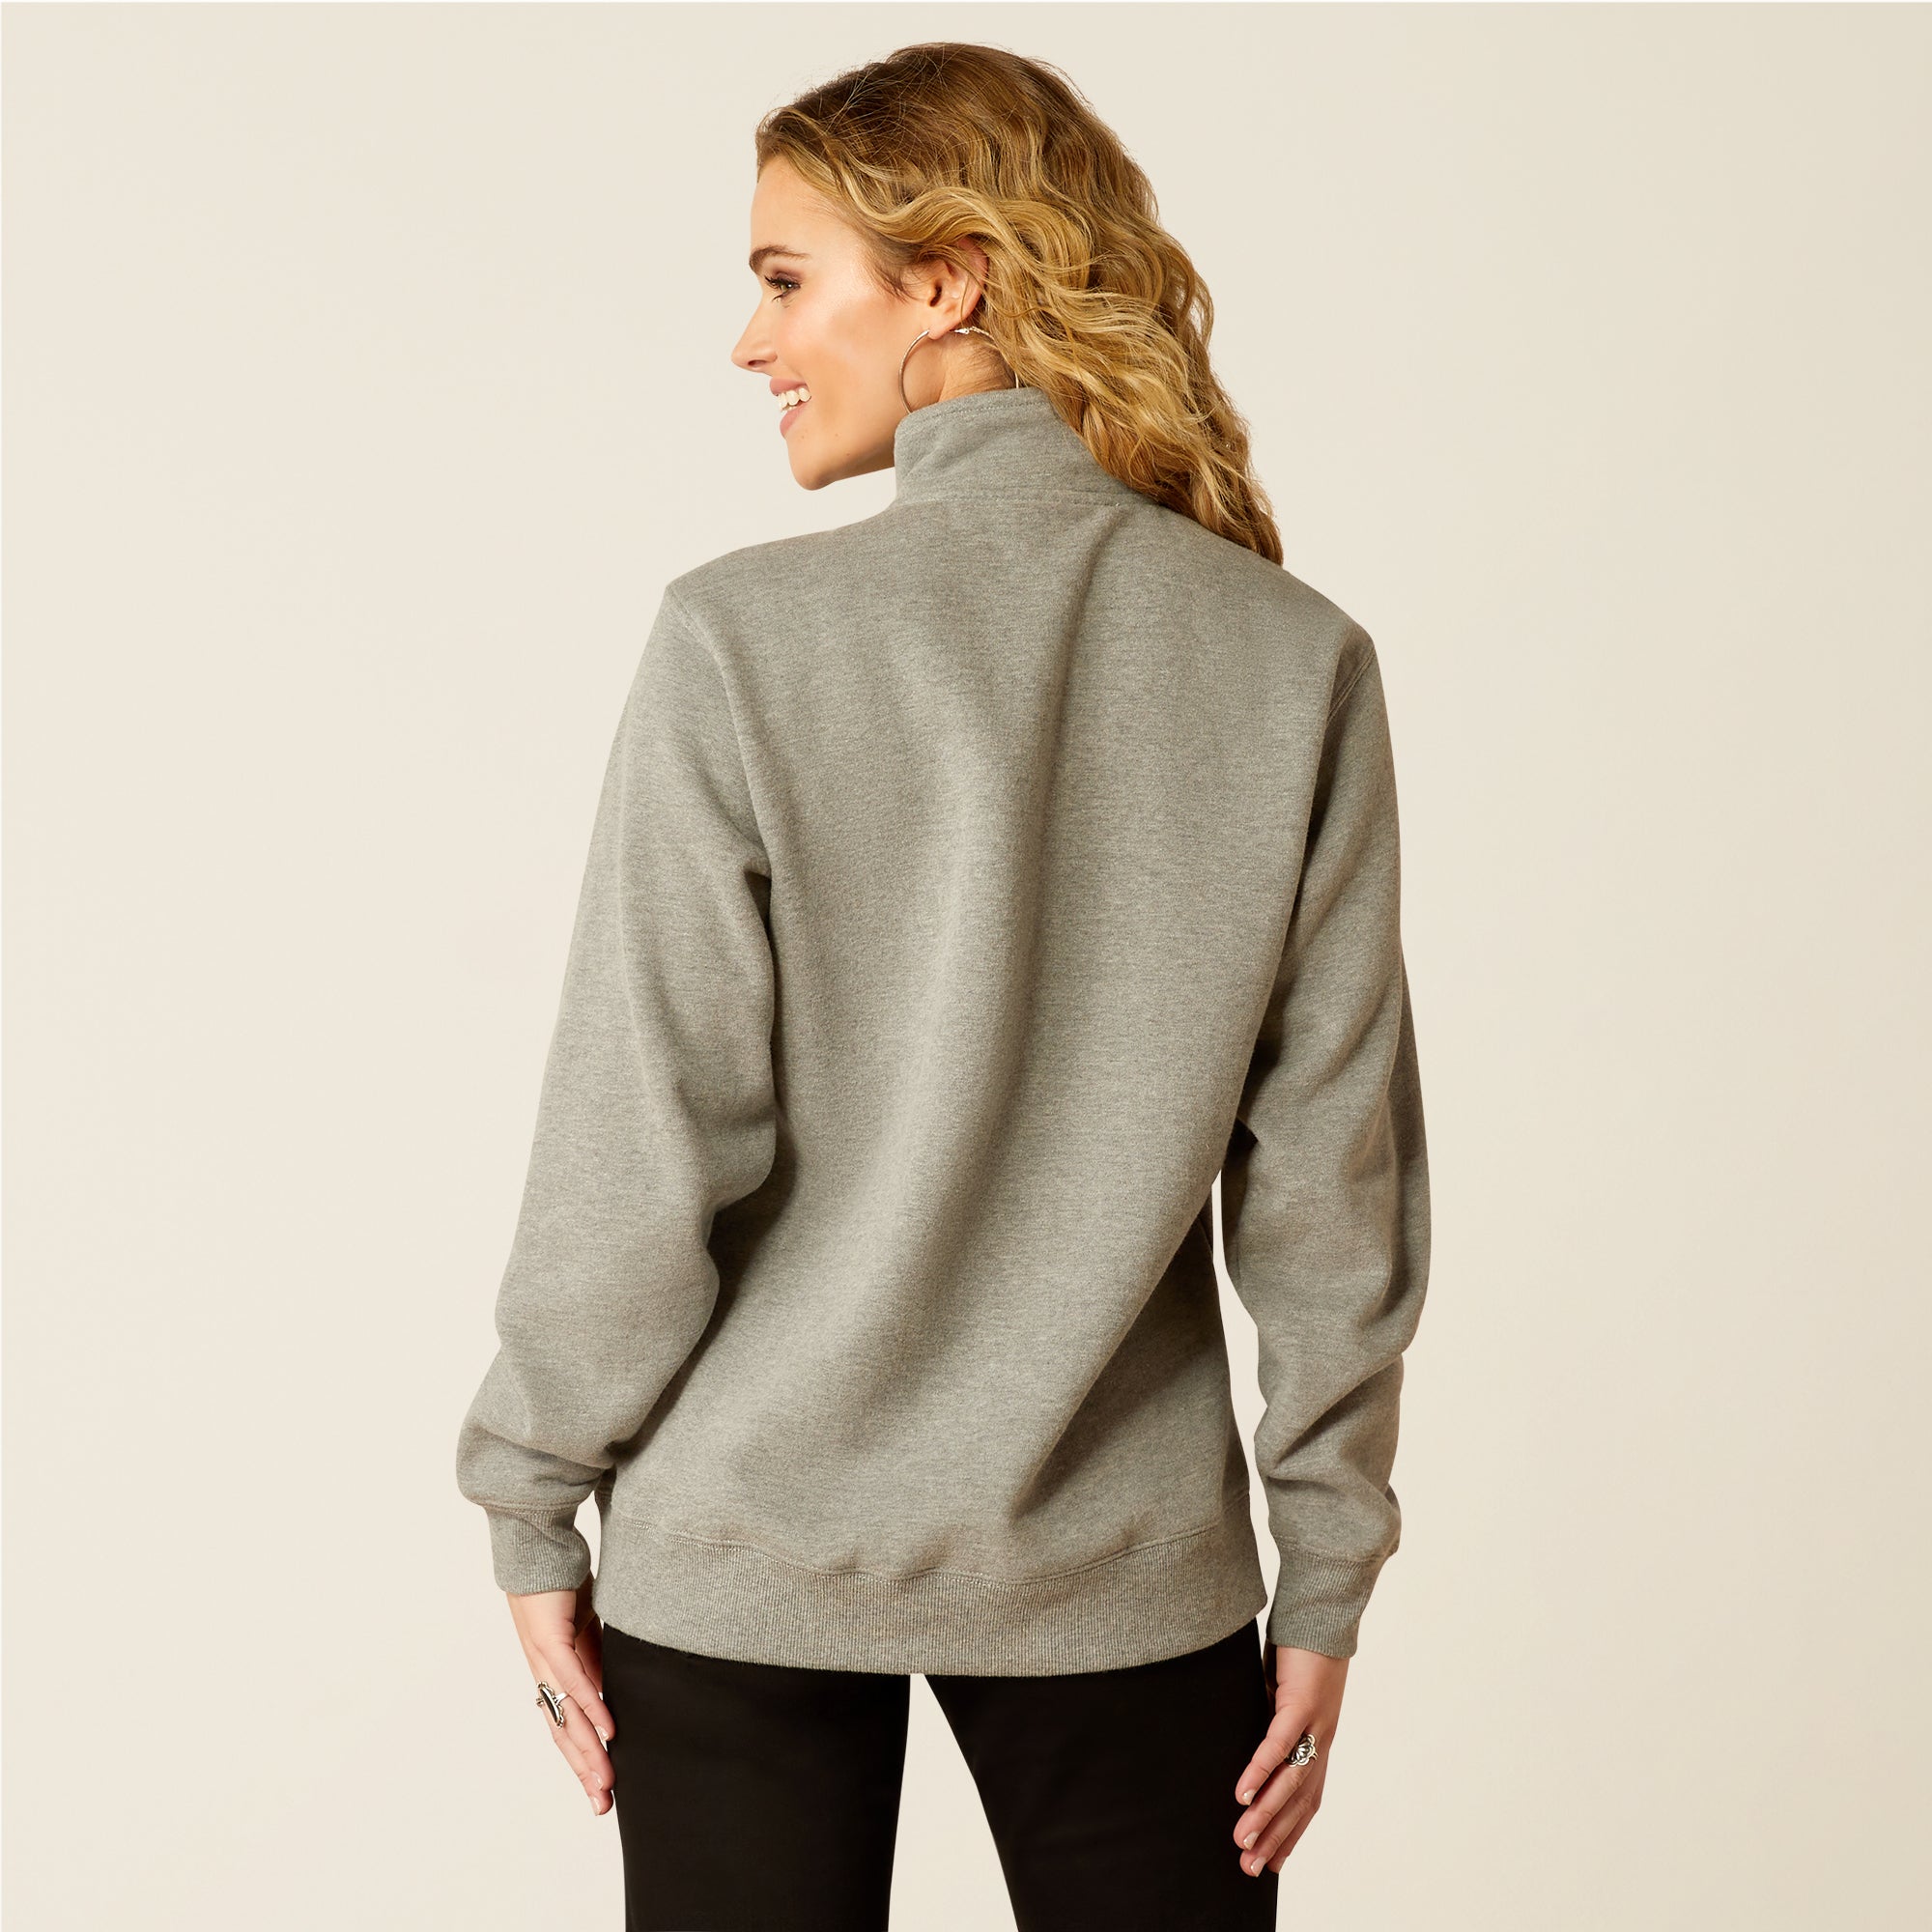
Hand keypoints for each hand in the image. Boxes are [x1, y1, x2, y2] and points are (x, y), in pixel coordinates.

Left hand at [507, 1580, 616, 1814]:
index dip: (583, 1757)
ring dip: (587, 1751)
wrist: (538, 1549)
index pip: (568, 1724)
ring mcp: (544, 1660)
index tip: (601, 1788)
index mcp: (553, 1671)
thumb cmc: (562, 1582)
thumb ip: (597, 1656)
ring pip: (567, 1716)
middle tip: (602, 1805)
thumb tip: (612, 1686)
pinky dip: (590, 1707)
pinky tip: (607, 1729)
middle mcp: (543, 1673)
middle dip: (584, 1770)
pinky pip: (573, 1681)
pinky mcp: (550, 1641)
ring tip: (605, 1781)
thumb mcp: (587, 1626)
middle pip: (564, 1732)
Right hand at [1231, 1643, 1348, 1875]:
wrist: (1324, 1615)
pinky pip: (1279, 1745)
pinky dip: (1261, 1771)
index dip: (1292, 1833)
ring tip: (1242, 1841)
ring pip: (1291, 1782)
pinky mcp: (1301, 1703)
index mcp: (1319, 1742)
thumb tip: (1249, 1740)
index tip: (1272, 1864)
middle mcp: (1322, 1740)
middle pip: (1299, 1801)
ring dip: (1266, 1815)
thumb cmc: (1302, 1652)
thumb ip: (1273, 1721)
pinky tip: (1243, 1793)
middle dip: (1274, 1838)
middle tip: (1249, 1869)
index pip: (1309, 1800)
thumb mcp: (1283, 1694)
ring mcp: (1315, 1724)